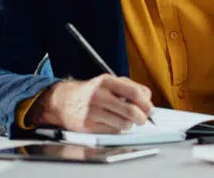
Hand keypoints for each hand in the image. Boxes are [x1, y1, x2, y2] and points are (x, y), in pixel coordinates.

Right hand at [29, 74, 153, 132]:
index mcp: (106, 81)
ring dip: (129, 125)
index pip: (134, 93)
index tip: (150, 109)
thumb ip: (130, 87)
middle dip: (142, 118)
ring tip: (124, 120)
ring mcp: (92, 112)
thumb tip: (148, 100)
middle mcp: (99, 95)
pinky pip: (112, 132)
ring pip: (123, 124)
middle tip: (143, 119)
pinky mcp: (88, 126)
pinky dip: (117, 130)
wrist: (64, 101)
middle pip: (130, 111)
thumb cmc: (92, 92)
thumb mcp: (110, 82)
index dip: (146, 103)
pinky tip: (112, 123)